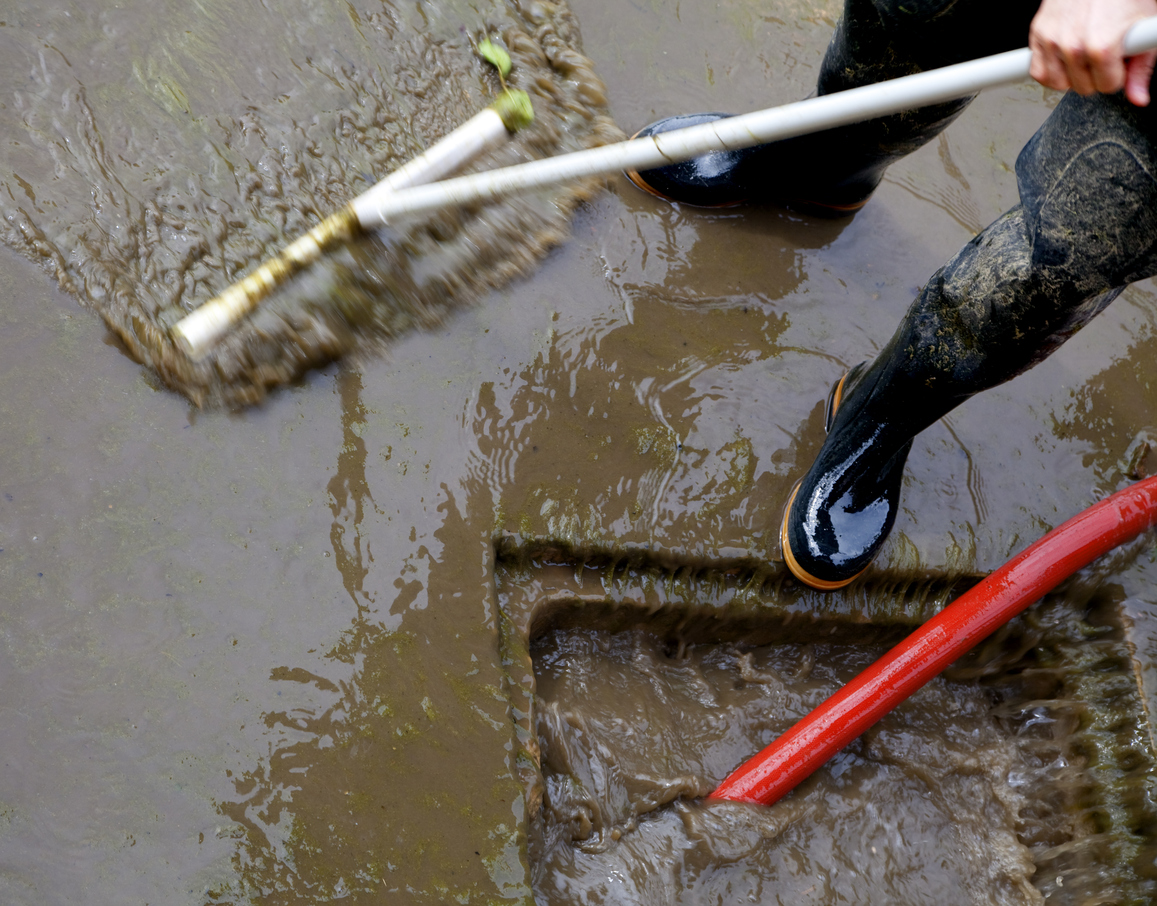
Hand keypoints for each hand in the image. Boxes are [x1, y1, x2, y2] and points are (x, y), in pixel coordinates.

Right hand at [1029, 0, 1156, 105]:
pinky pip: (1038, 71)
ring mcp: (1052, 41)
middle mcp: (1073, 46)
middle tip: (1103, 53)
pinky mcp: (1038, 33)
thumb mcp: (1145, 26)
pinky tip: (1064, 58)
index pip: (1108, 86)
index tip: (1120, 59)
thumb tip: (1138, 98)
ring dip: (1071, 75)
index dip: (1118, 74)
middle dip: (1095, 75)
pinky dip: (1050, 70)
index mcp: (1101, 47)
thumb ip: (1142, 68)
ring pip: (1058, 84)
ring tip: (1084, 57)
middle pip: (1083, 88)